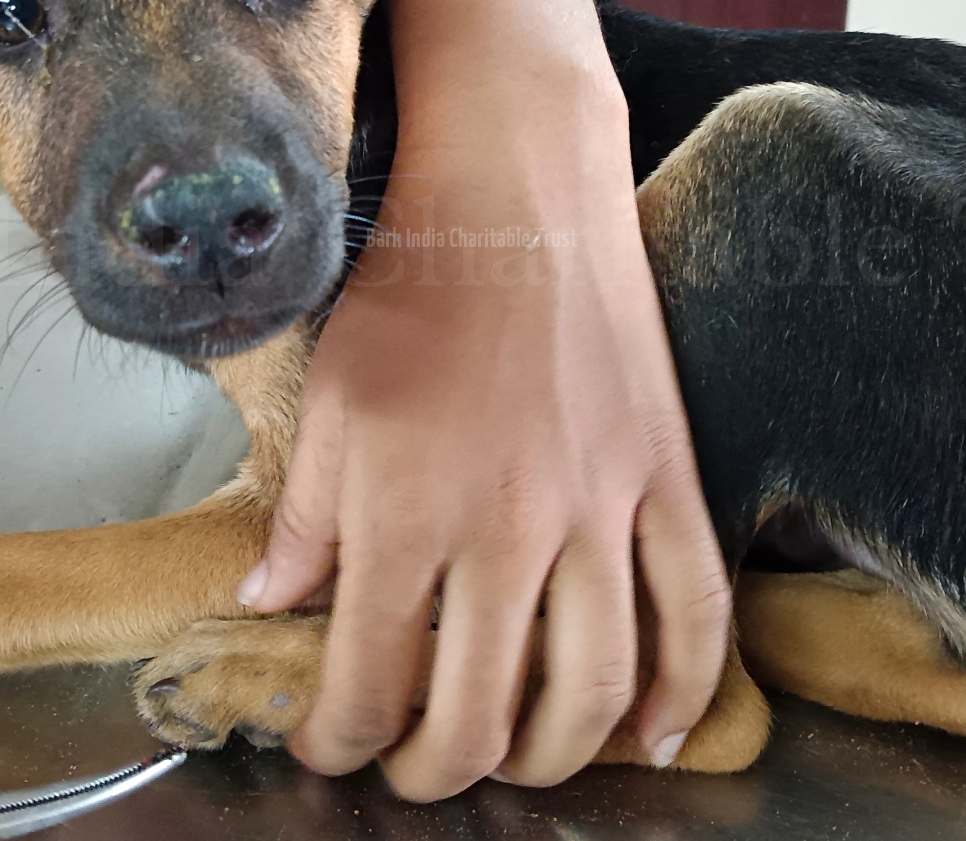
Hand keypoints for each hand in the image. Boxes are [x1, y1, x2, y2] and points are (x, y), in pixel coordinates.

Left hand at [240, 137, 731, 798]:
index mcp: (405, 515)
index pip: (367, 687)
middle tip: (413, 770)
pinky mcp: (667, 478)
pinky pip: (698, 611)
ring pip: (592, 691)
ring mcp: (602, 509)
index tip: (325, 742)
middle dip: (434, 772)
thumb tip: (268, 602)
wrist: (518, 193)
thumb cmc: (411, 287)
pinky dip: (684, 693)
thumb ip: (299, 517)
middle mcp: (507, 530)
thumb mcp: (327, 399)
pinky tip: (654, 736)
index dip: (337, 741)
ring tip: (518, 766)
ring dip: (551, 761)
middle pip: (478, 719)